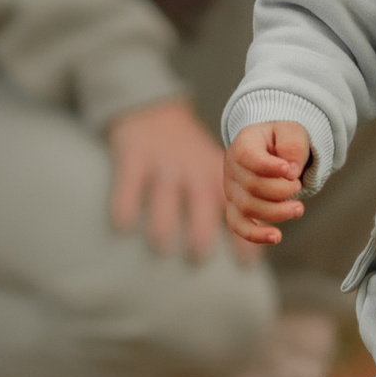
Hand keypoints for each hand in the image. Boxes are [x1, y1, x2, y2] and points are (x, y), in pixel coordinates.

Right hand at [107, 99, 235, 261]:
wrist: (153, 110)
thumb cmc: (188, 156)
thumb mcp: (214, 169)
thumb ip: (231, 202)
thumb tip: (252, 257)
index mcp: (216, 176)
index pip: (234, 209)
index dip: (241, 236)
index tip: (247, 266)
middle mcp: (192, 170)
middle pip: (203, 204)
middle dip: (202, 233)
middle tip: (199, 256)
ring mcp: (163, 164)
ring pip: (166, 197)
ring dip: (164, 224)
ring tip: (162, 247)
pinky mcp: (134, 157)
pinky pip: (129, 185)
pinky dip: (125, 206)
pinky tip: (123, 226)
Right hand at [223, 120, 311, 250]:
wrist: (272, 150)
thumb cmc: (281, 141)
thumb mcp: (292, 133)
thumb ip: (292, 146)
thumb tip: (291, 172)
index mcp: (243, 144)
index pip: (248, 157)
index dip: (270, 167)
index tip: (291, 171)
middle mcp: (232, 168)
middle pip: (252, 186)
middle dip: (281, 190)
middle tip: (297, 185)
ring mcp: (232, 191)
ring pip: (248, 208)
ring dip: (277, 212)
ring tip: (298, 208)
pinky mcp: (236, 209)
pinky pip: (239, 226)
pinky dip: (256, 234)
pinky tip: (276, 237)